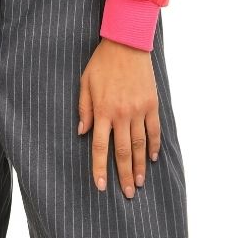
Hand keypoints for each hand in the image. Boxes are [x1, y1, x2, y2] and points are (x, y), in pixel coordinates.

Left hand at [76, 38, 160, 198]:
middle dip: (124, 175)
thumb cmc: (102, 62)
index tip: (102, 186)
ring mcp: (139, 109)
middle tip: (128, 194)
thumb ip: (84, 108)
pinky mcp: (152, 104)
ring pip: (140, 144)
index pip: (100, 146)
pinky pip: (154, 130)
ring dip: (140, 166)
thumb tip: (82, 132)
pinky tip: (152, 158)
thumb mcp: (85, 82)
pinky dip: (154, 145)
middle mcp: (121, 114)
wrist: (127, 43)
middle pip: (123, 152)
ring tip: (140, 183)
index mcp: (103, 110)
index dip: (100, 168)